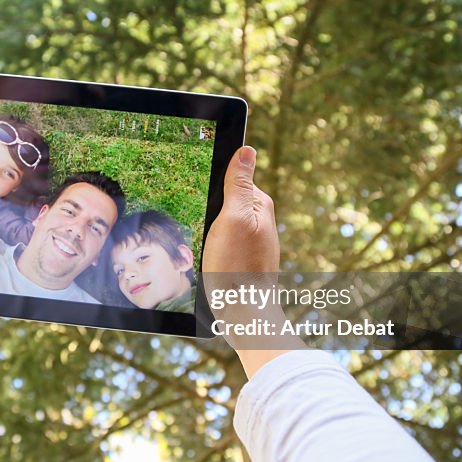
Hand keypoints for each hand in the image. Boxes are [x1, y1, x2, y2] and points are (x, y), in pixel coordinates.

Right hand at [203, 146, 278, 273]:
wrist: (242, 312)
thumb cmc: (236, 266)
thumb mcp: (233, 218)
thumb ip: (239, 184)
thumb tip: (246, 150)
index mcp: (260, 204)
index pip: (233, 177)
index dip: (214, 183)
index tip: (202, 199)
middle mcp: (260, 220)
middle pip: (225, 200)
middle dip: (209, 207)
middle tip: (202, 227)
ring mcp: (252, 240)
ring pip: (221, 222)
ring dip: (208, 228)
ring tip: (202, 244)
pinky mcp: (243, 256)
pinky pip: (222, 240)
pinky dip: (211, 244)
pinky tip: (207, 256)